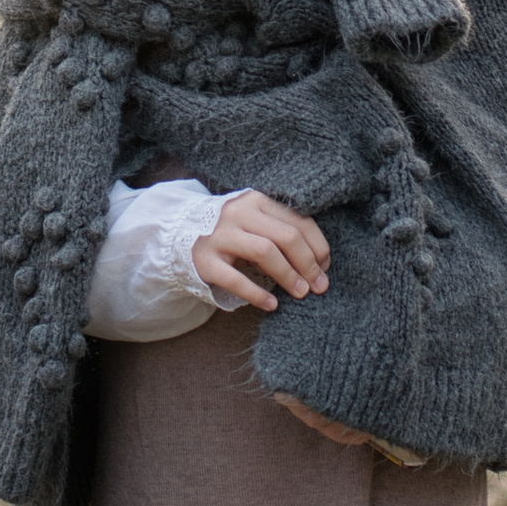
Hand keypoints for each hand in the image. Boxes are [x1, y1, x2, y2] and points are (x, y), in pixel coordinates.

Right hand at [192, 191, 329, 313]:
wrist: (180, 233)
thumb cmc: (232, 231)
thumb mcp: (256, 221)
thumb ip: (282, 232)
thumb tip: (320, 263)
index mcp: (256, 201)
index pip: (298, 220)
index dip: (317, 245)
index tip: (326, 266)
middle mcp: (238, 213)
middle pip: (285, 236)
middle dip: (308, 263)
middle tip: (319, 286)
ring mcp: (219, 236)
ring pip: (264, 252)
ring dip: (288, 275)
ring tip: (301, 293)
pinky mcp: (205, 260)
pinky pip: (236, 279)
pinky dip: (257, 294)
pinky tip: (272, 305)